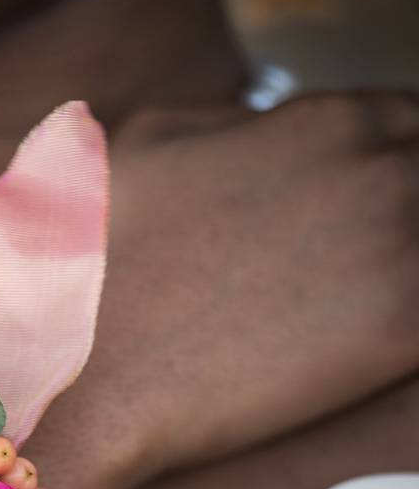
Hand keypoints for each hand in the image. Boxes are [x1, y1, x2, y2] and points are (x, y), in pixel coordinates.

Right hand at [24, 91, 418, 488]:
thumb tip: (261, 127)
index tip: (354, 199)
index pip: (410, 122)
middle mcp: (382, 173)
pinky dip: (404, 321)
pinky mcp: (406, 334)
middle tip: (345, 257)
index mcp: (328, 121)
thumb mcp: (149, 142)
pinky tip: (358, 338)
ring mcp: (404, 253)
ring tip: (342, 298)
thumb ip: (228, 120)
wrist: (100, 369)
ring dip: (401, 265)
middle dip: (401, 207)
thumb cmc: (111, 256)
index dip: (385, 159)